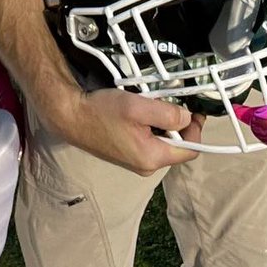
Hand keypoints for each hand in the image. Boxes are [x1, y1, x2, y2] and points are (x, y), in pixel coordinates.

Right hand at [49, 87, 201, 173]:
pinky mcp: (126, 154)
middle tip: (169, 100)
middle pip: (176, 146)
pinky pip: (148, 141)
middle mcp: (147, 166)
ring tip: (151, 103)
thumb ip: (167, 113)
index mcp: (152, 158)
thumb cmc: (102, 111)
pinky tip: (138, 112)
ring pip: (162, 142)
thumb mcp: (138, 106)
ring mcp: (135, 162)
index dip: (196, 129)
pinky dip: (150, 126)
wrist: (71, 116)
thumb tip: (187, 117)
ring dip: (162, 123)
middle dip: (178, 123)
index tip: (193, 107)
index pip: (190, 150)